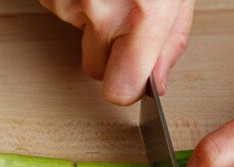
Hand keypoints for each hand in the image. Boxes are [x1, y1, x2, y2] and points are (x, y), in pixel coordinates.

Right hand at [40, 0, 194, 104]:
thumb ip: (172, 40)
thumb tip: (158, 84)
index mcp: (144, 14)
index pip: (121, 90)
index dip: (127, 90)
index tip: (133, 82)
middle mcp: (103, 11)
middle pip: (96, 69)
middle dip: (109, 53)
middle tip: (125, 18)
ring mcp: (69, 1)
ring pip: (78, 38)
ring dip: (92, 21)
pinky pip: (62, 12)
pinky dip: (75, 1)